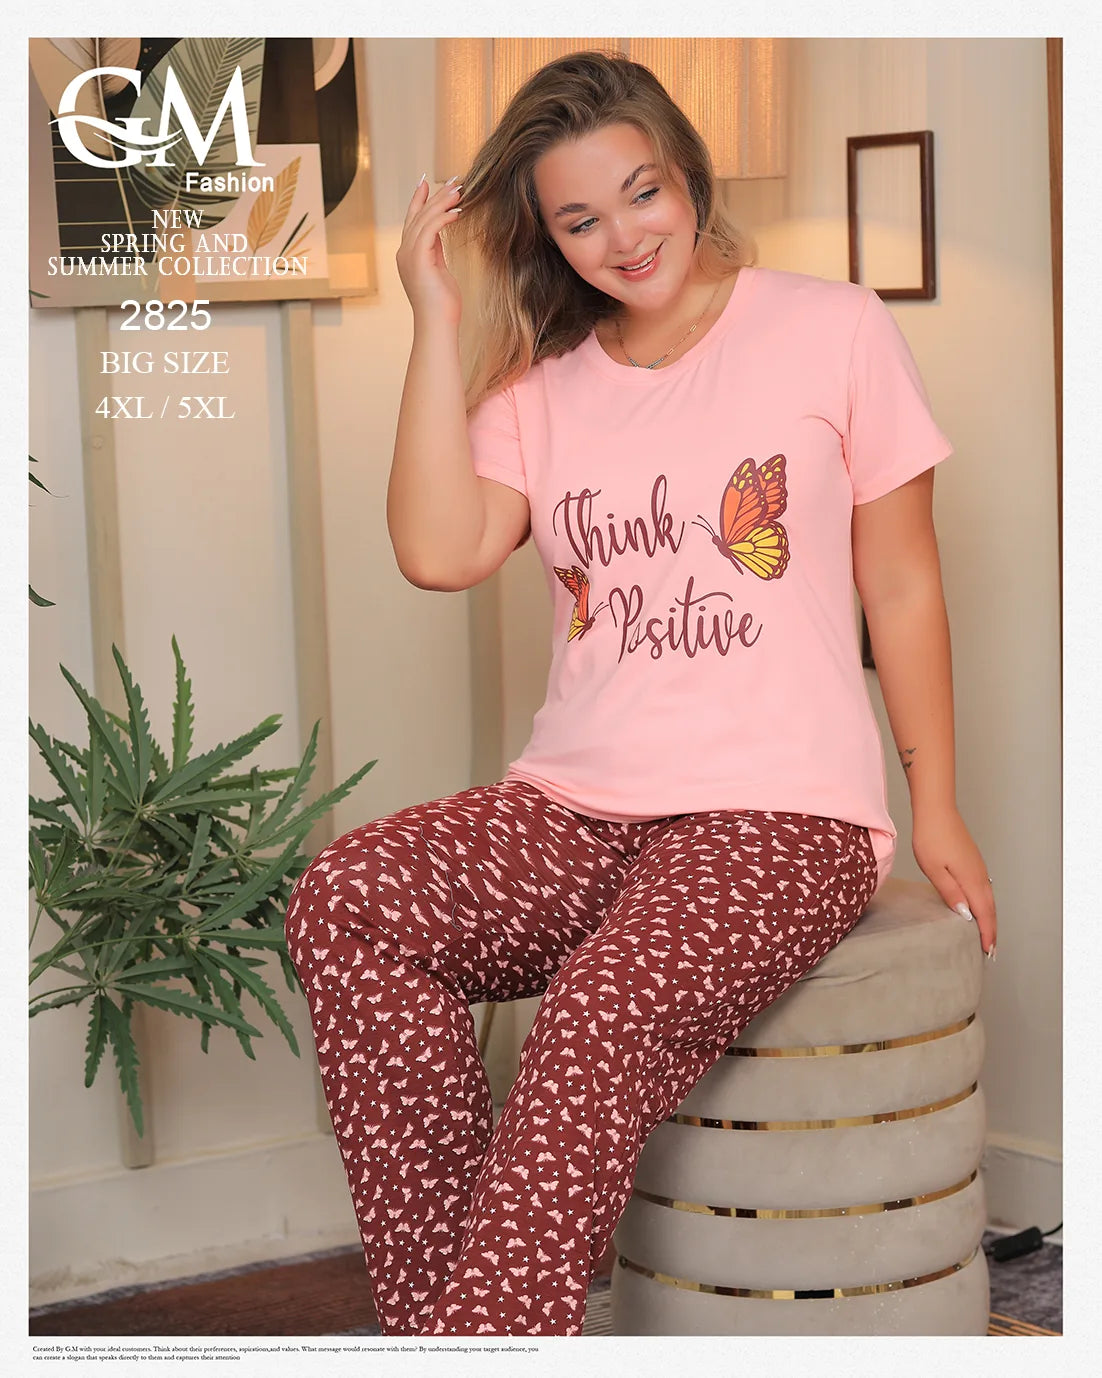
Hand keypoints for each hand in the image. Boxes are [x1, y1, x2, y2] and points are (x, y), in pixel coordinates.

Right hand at [396, 173, 463, 327]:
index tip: (429, 182)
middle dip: (435, 195)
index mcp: (409, 256)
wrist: (437, 325)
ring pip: (424, 219)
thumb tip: (441, 234)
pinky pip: (430, 230)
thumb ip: (436, 251)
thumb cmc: (442, 306)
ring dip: (442, 202)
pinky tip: (457, 212)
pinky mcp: (418, 260)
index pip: (413, 221)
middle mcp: (404, 253)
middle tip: (453, 180)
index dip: (420, 200)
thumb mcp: (440, 271)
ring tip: (459, 190)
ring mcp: (409, 256)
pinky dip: (443, 218)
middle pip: (418, 215)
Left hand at [911, 804, 996, 957]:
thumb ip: (950, 893)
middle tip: (990, 951)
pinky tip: (978, 908)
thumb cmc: (931, 838)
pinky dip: (985, 905)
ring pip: (989, 899)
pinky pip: (984, 889)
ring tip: (986, 935)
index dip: (986, 934)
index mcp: (972, 880)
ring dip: (990, 919)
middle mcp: (980, 875)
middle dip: (992, 931)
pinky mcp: (973, 862)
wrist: (937, 811)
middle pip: (990, 909)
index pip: (984, 913)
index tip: (987, 951)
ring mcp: (978, 868)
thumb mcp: (935, 870)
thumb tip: (966, 915)